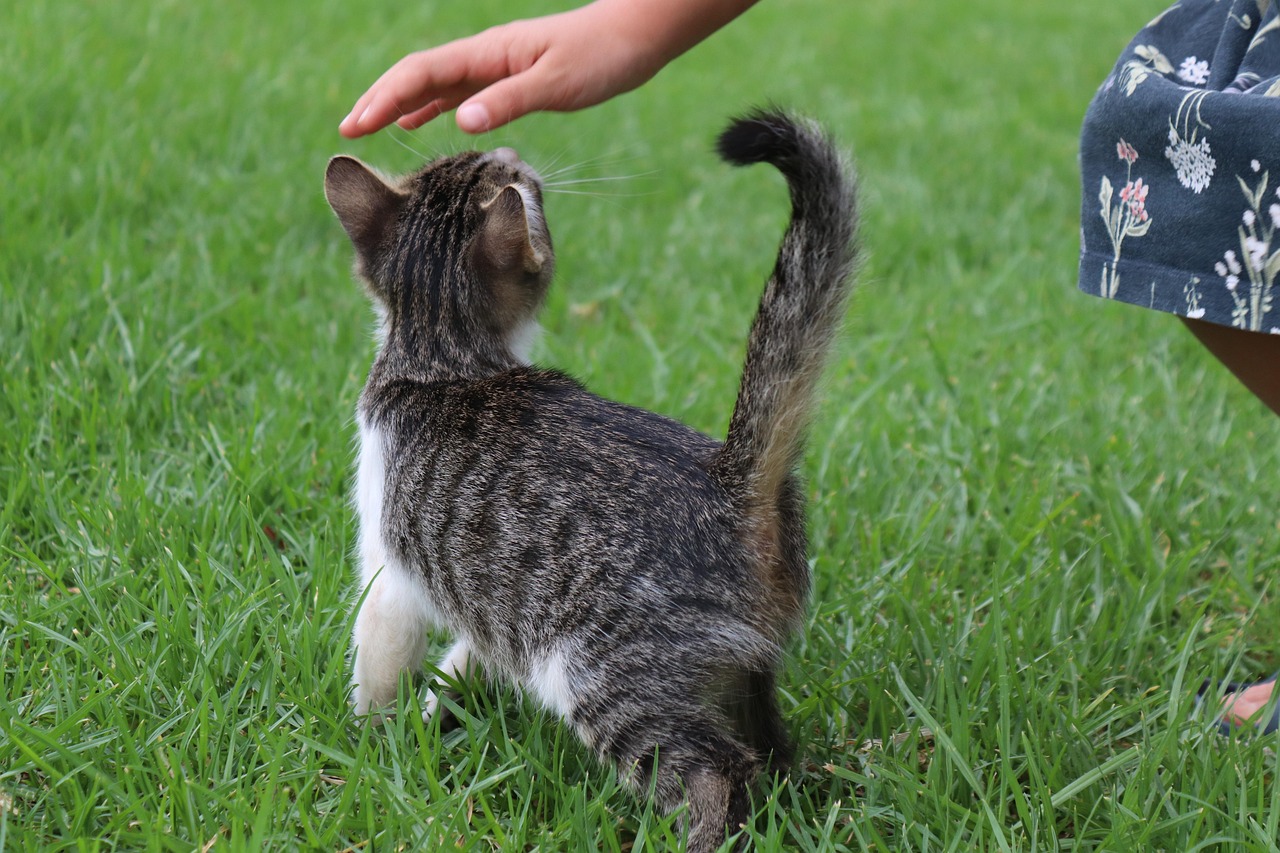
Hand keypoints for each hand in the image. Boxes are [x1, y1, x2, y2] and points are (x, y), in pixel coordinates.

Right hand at [339, 0, 758, 136]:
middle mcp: (486, 56)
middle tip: (348, 130)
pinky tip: (420, 123)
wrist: (636, 37)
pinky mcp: (512, 78)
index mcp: (489, 54)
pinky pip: (459, 91)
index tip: (357, 125)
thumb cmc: (602, 57)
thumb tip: (459, 120)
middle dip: (380, 99)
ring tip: (369, 127)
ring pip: (435, 84)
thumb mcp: (557, 84)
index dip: (386, 97)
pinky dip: (432, 105)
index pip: (422, 72)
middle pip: (419, 75)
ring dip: (399, 103)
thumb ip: (509, 101)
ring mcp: (496, 66)